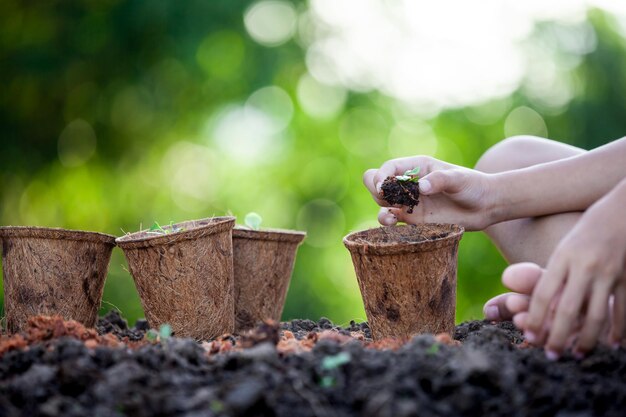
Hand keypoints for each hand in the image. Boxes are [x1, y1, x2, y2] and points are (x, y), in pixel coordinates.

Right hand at [363, 156, 495, 230]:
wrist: (484, 206)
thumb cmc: (473, 186)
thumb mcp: (459, 179)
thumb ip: (440, 180)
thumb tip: (421, 187)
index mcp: (416, 166)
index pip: (388, 167)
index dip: (381, 176)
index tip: (383, 186)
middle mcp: (408, 183)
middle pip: (376, 182)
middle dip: (377, 190)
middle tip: (389, 199)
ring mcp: (408, 201)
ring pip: (380, 201)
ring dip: (380, 206)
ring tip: (392, 216)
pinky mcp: (412, 218)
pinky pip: (391, 218)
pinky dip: (386, 220)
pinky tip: (392, 223)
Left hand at [520, 179, 625, 357]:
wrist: (621, 211)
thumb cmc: (585, 232)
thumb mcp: (563, 249)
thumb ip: (553, 275)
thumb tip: (535, 304)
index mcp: (562, 258)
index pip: (543, 295)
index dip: (535, 318)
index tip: (528, 335)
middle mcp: (584, 267)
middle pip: (568, 310)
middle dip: (557, 336)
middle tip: (550, 354)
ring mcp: (608, 273)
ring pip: (597, 315)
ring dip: (586, 339)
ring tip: (577, 354)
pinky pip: (622, 310)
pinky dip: (619, 330)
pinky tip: (614, 344)